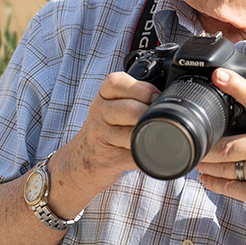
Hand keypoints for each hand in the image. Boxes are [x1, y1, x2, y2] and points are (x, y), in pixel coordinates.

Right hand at [47, 72, 159, 216]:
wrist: (78, 161)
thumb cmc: (104, 128)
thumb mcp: (110, 106)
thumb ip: (132, 97)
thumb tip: (167, 96)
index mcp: (103, 96)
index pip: (118, 83)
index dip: (142, 88)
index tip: (155, 96)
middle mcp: (100, 114)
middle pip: (129, 109)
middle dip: (149, 113)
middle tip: (159, 117)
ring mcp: (102, 138)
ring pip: (131, 135)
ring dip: (149, 135)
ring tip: (155, 134)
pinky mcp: (108, 160)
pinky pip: (134, 157)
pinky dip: (148, 156)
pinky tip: (153, 153)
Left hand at [196, 68, 245, 227]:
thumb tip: (230, 111)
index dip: (236, 86)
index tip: (219, 75)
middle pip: (227, 145)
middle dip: (207, 148)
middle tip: (196, 142)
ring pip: (225, 167)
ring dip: (207, 165)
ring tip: (200, 160)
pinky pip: (229, 187)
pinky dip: (214, 183)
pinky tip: (208, 178)